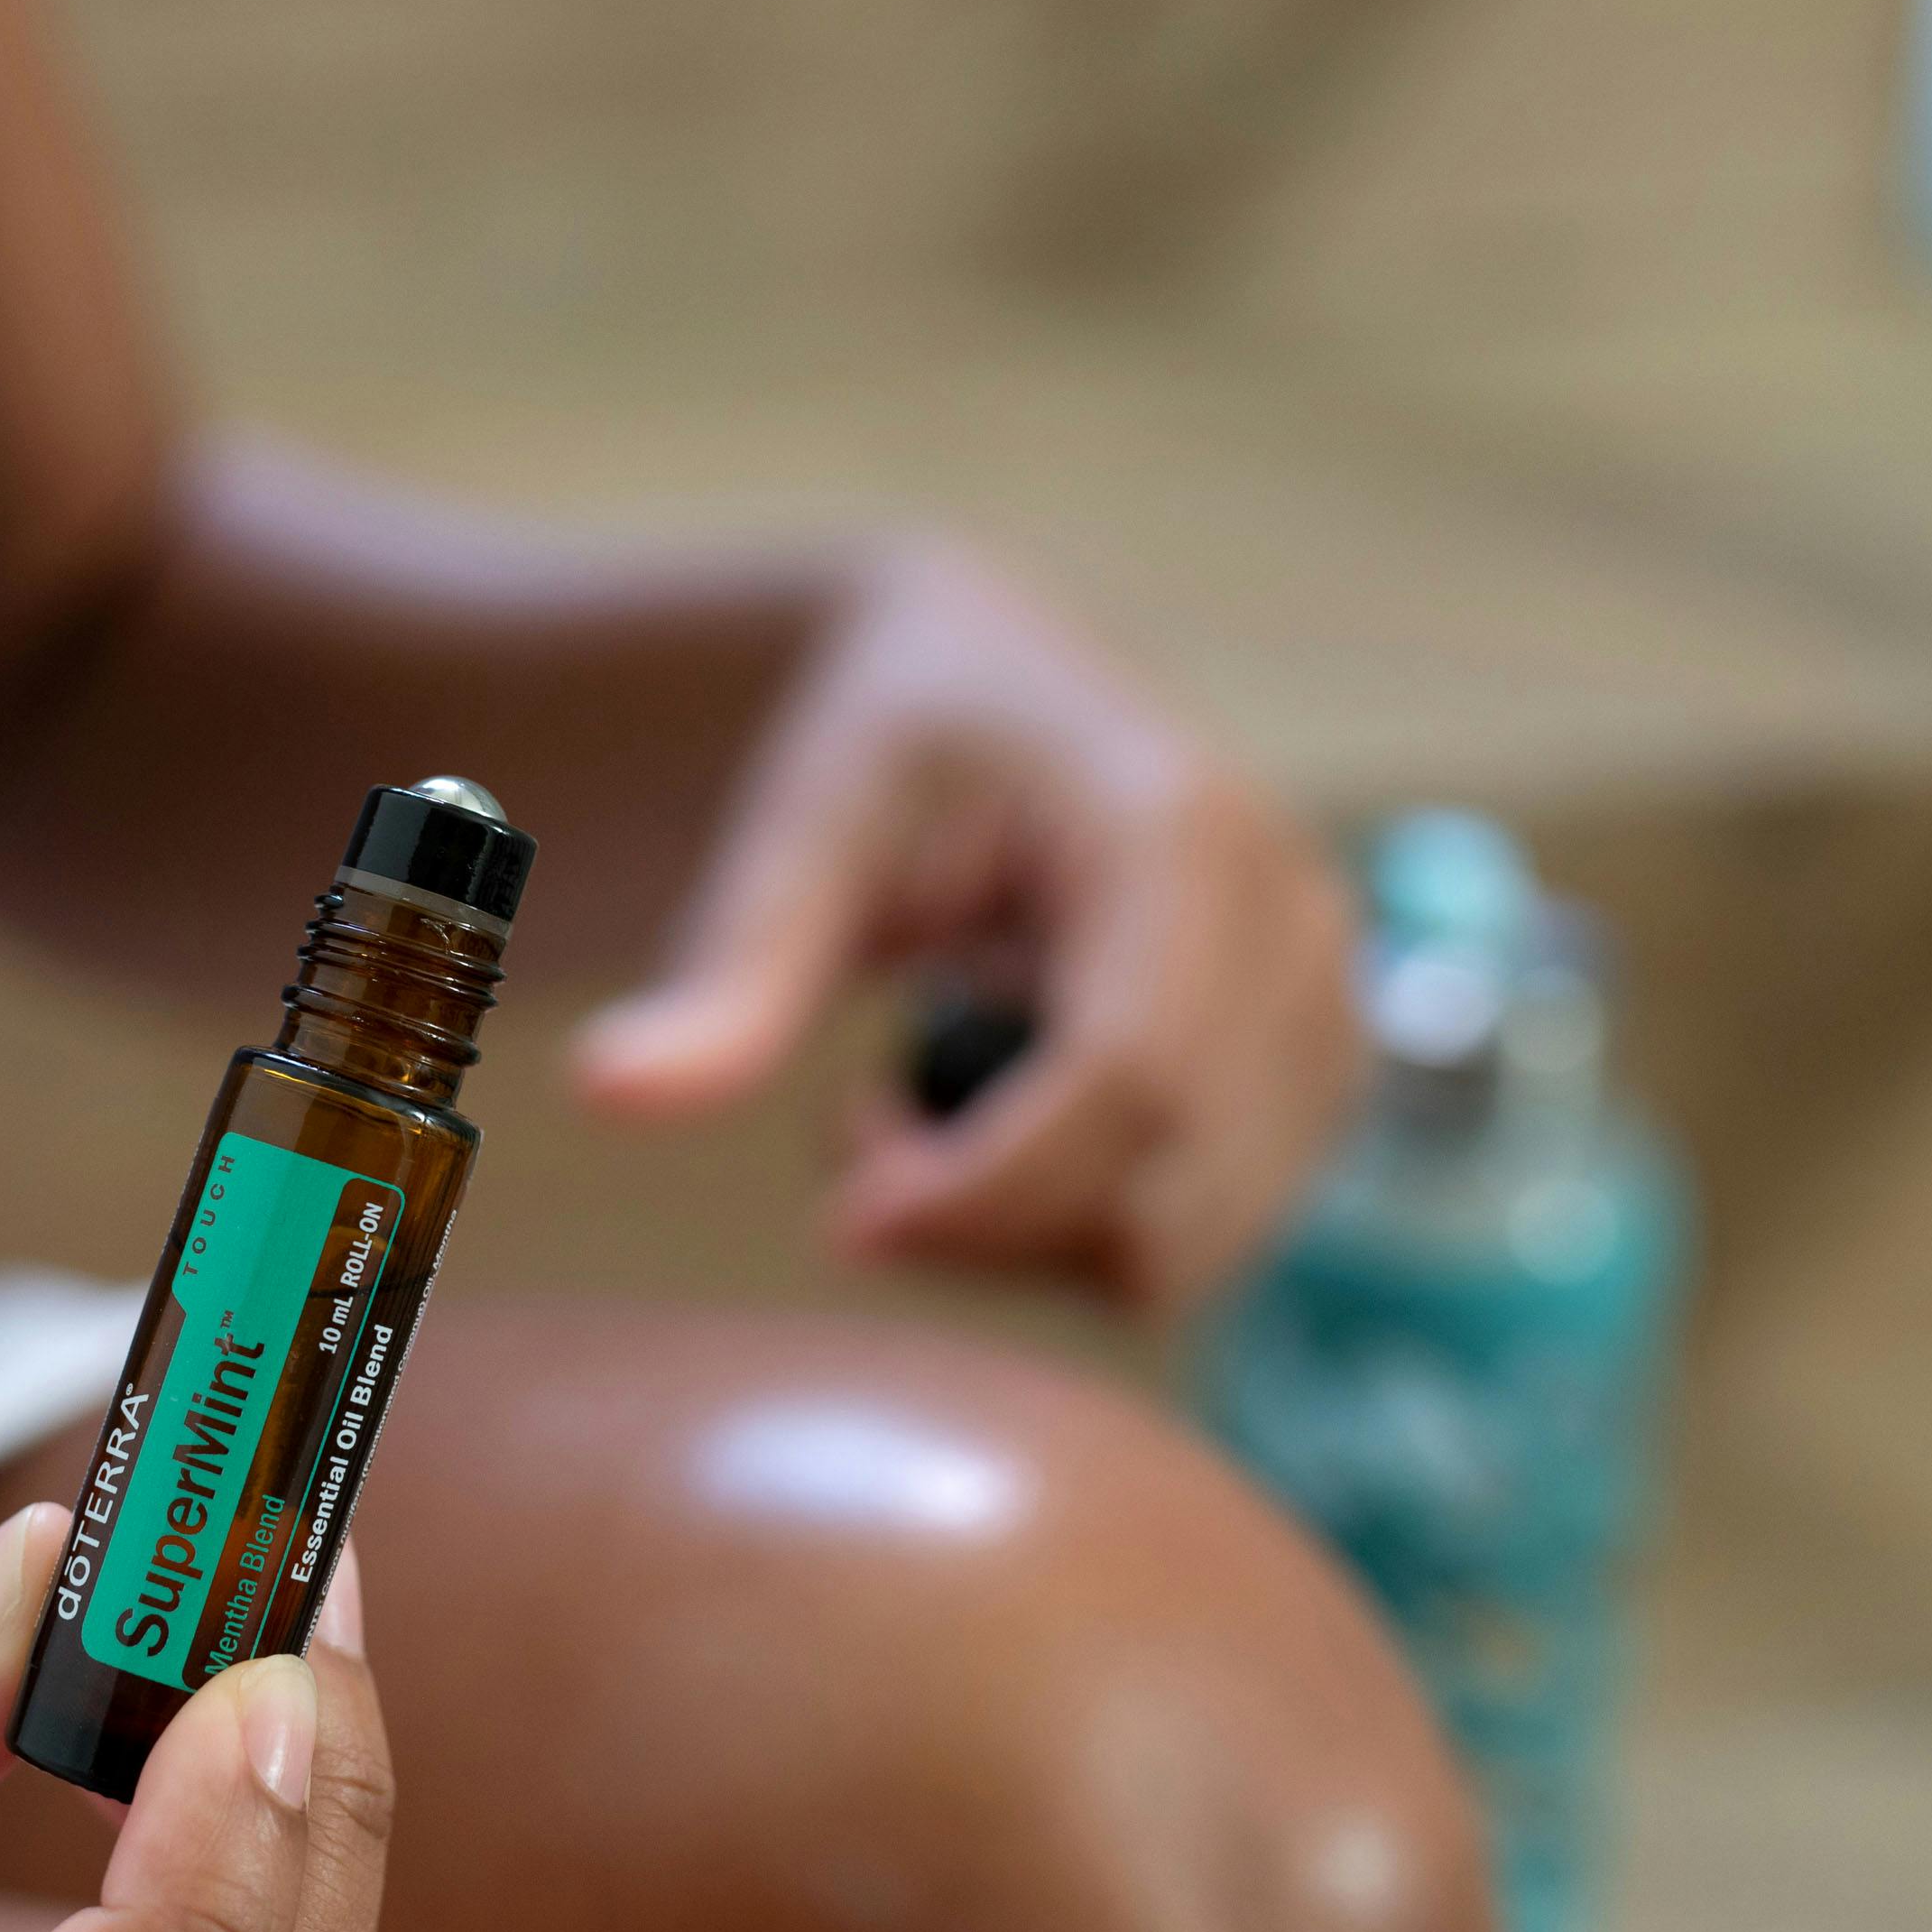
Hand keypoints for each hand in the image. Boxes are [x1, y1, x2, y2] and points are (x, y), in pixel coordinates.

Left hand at [574, 535, 1361, 1312]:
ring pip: (1184, 1249)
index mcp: (1177, 834)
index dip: (987, 1190)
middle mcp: (1293, 922)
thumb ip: (724, 973)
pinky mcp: (1315, 1078)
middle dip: (985, 1224)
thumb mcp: (795, 830)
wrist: (988, 682)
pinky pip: (1197, 1240)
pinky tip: (995, 1122)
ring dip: (1024, 1231)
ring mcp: (1327, 1007)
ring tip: (920, 1100)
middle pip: (1165, 1198)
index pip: (1128, 1079)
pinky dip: (1073, 1226)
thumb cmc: (889, 742)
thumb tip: (604, 1090)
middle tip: (857, 1126)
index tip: (841, 1221)